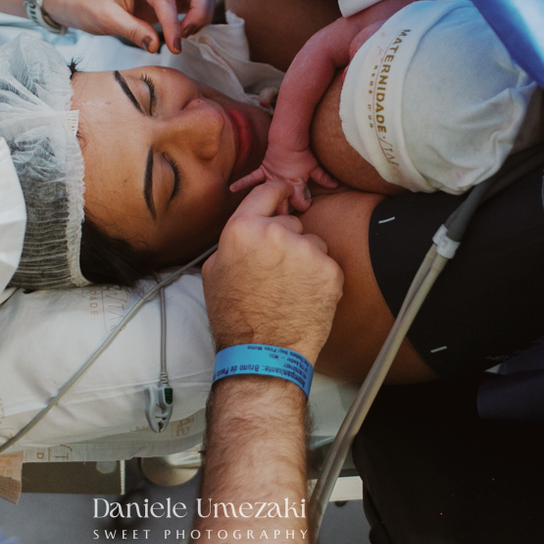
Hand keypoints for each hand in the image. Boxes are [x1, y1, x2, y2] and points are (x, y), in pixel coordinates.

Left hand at [42, 0, 214, 53]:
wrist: (80, 0)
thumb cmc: (89, 5)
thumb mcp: (106, 20)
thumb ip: (133, 31)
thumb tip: (156, 45)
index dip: (174, 25)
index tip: (174, 47)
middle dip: (199, 13)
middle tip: (183, 38)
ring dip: (200, 16)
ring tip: (180, 36)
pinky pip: (193, 3)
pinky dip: (194, 18)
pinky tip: (179, 33)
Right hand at [202, 181, 342, 364]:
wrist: (263, 353)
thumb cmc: (235, 316)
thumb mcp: (214, 270)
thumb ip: (232, 240)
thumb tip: (247, 226)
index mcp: (243, 228)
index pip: (268, 190)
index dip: (278, 191)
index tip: (285, 193)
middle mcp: (277, 232)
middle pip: (292, 222)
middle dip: (288, 240)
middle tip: (276, 271)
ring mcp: (307, 251)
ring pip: (313, 243)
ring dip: (306, 259)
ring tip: (290, 289)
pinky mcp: (330, 271)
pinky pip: (327, 265)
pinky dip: (320, 278)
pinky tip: (305, 297)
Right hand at [230, 145, 338, 212]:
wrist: (288, 138)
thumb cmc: (303, 152)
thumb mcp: (315, 166)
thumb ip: (324, 177)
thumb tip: (336, 185)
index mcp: (295, 186)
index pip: (300, 204)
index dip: (304, 206)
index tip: (307, 205)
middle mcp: (282, 185)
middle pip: (282, 206)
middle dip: (283, 215)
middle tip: (283, 223)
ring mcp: (271, 178)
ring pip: (267, 196)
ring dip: (266, 206)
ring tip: (262, 218)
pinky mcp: (263, 170)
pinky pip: (251, 178)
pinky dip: (241, 183)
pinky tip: (231, 189)